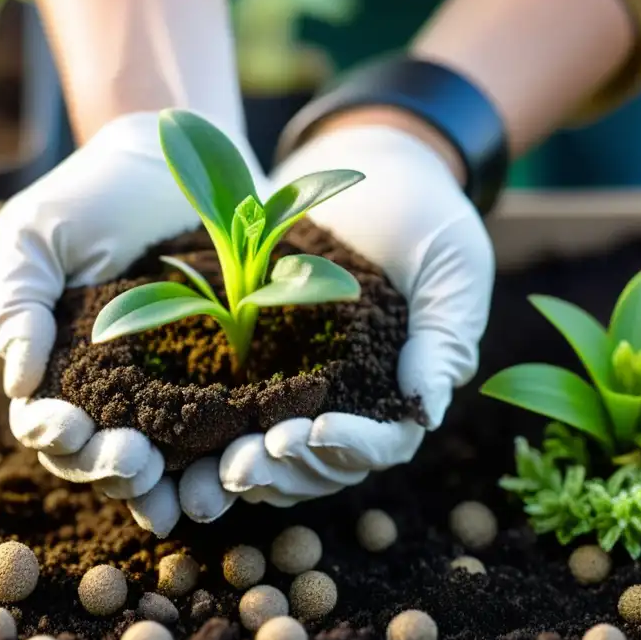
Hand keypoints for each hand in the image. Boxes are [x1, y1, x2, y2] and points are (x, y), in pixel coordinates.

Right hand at [0, 111, 265, 535]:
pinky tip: (228, 472)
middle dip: (108, 468)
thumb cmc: (96, 191)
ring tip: (175, 492)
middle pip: (101, 454)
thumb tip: (15, 379)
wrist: (184, 154)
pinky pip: (223, 430)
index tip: (67, 427)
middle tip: (131, 461)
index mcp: (60, 364)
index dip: (54, 433)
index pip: (47, 421)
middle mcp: (114, 388)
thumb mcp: (37, 233)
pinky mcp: (230, 377)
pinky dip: (220, 460)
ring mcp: (174, 387)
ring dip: (161, 485)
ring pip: (160, 459)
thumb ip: (16, 301)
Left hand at [216, 124, 494, 504]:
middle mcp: (353, 403)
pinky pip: (239, 414)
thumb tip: (427, 411)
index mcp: (401, 391)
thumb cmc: (423, 217)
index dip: (351, 446)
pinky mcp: (259, 364)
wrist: (369, 170)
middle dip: (288, 469)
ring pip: (280, 455)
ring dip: (251, 468)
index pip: (384, 443)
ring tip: (217, 464)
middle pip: (324, 465)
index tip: (317, 429)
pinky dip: (218, 435)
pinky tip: (190, 439)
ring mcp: (303, 387)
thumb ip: (444, 338)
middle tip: (245, 462)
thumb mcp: (450, 268)